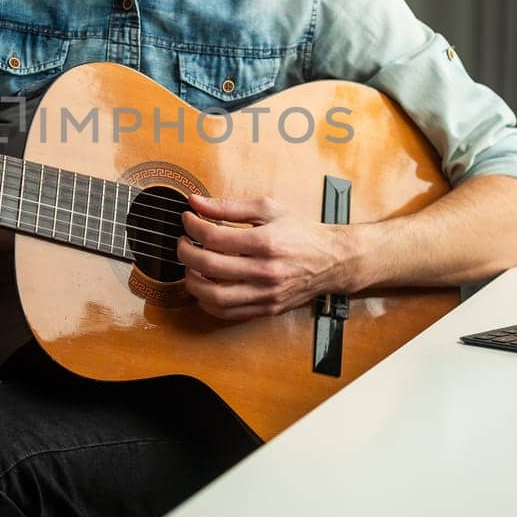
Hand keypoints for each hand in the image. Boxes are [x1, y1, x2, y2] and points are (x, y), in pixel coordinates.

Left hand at [176, 193, 349, 320]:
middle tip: (183, 243)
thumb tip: (196, 203)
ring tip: (191, 267)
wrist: (332, 260)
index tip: (187, 219)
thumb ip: (229, 206)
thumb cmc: (300, 232)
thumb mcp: (268, 209)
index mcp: (265, 242)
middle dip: (185, 253)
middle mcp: (265, 271)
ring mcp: (265, 294)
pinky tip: (205, 287)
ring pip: (214, 296)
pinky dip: (208, 302)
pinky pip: (227, 313)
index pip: (214, 236)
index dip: (192, 226)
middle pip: (208, 266)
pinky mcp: (266, 308)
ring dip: (192, 282)